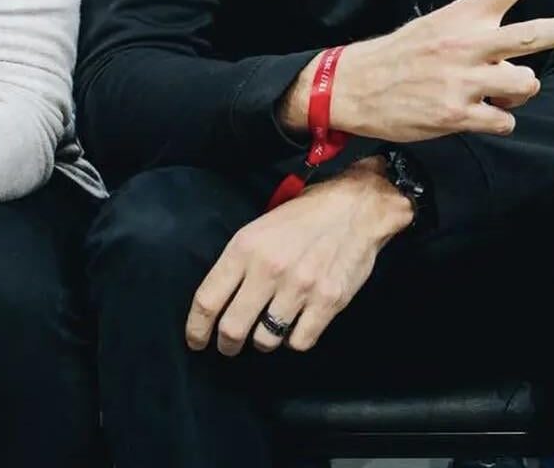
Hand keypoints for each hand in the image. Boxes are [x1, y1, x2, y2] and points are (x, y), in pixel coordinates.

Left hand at [185, 159, 411, 355]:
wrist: (358, 207)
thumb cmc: (306, 214)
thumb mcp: (261, 226)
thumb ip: (240, 261)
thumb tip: (221, 299)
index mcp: (246, 247)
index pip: (208, 299)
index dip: (196, 328)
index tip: (196, 340)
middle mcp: (269, 269)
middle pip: (232, 328)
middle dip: (226, 344)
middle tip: (229, 346)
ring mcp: (300, 288)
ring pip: (265, 340)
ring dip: (262, 341)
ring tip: (267, 331)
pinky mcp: (328, 302)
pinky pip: (299, 341)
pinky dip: (294, 339)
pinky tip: (295, 325)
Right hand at [282, 0, 553, 143]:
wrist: (355, 87)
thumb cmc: (403, 55)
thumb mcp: (438, 28)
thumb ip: (481, 36)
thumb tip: (522, 64)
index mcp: (464, 16)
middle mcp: (468, 44)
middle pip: (533, 35)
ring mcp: (464, 80)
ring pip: (526, 84)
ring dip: (517, 89)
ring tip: (488, 88)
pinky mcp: (458, 114)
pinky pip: (505, 119)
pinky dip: (497, 119)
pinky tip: (472, 113)